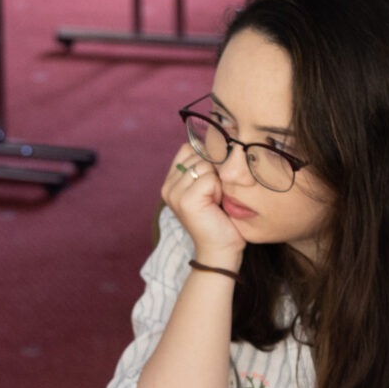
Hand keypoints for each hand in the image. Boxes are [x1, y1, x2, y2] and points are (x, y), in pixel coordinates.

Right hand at [160, 149, 247, 270]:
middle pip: (198, 154)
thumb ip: (204, 164)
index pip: (189, 148)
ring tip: (215, 201)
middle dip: (214, 171)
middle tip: (214, 196)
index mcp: (171, 181)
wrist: (220, 249)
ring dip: (217, 181)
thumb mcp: (209, 186)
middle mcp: (168, 186)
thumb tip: (215, 138)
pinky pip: (209, 178)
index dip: (207, 159)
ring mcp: (174, 193)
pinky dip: (218, 190)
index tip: (211, 184)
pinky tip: (215, 205)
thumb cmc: (220, 218)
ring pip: (204, 165)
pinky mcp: (185, 200)